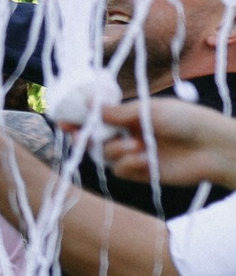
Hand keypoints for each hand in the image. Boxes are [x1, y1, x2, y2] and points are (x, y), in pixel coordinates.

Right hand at [93, 98, 235, 188]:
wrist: (211, 147)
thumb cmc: (186, 120)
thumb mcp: (148, 110)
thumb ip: (116, 112)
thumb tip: (87, 103)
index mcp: (131, 116)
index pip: (99, 118)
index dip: (80, 120)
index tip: (64, 121)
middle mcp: (129, 134)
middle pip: (95, 138)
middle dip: (86, 137)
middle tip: (80, 136)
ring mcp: (134, 154)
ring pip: (105, 155)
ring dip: (114, 150)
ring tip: (135, 146)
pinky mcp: (141, 172)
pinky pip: (120, 170)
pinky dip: (128, 164)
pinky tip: (144, 159)